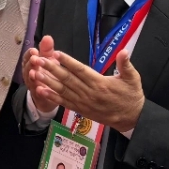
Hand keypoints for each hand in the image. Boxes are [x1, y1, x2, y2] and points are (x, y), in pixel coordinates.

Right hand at [23, 35, 61, 112]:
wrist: (48, 94)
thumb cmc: (48, 73)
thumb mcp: (48, 60)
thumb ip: (47, 50)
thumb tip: (47, 37)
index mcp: (31, 64)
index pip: (27, 57)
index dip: (29, 54)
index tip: (34, 50)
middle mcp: (29, 74)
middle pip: (27, 68)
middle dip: (30, 64)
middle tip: (35, 59)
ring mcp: (33, 85)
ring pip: (30, 81)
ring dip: (32, 76)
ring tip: (34, 73)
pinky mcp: (39, 96)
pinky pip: (38, 93)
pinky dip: (38, 91)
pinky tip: (40, 88)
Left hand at [29, 49, 144, 132]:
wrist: (131, 118)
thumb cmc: (131, 95)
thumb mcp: (132, 78)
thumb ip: (126, 64)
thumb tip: (124, 51)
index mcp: (100, 83)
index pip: (81, 70)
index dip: (68, 62)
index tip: (56, 54)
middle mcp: (89, 93)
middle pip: (67, 79)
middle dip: (51, 69)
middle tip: (39, 60)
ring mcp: (83, 102)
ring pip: (63, 90)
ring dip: (48, 82)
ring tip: (35, 73)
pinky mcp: (80, 109)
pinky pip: (64, 102)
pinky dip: (51, 97)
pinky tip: (40, 90)